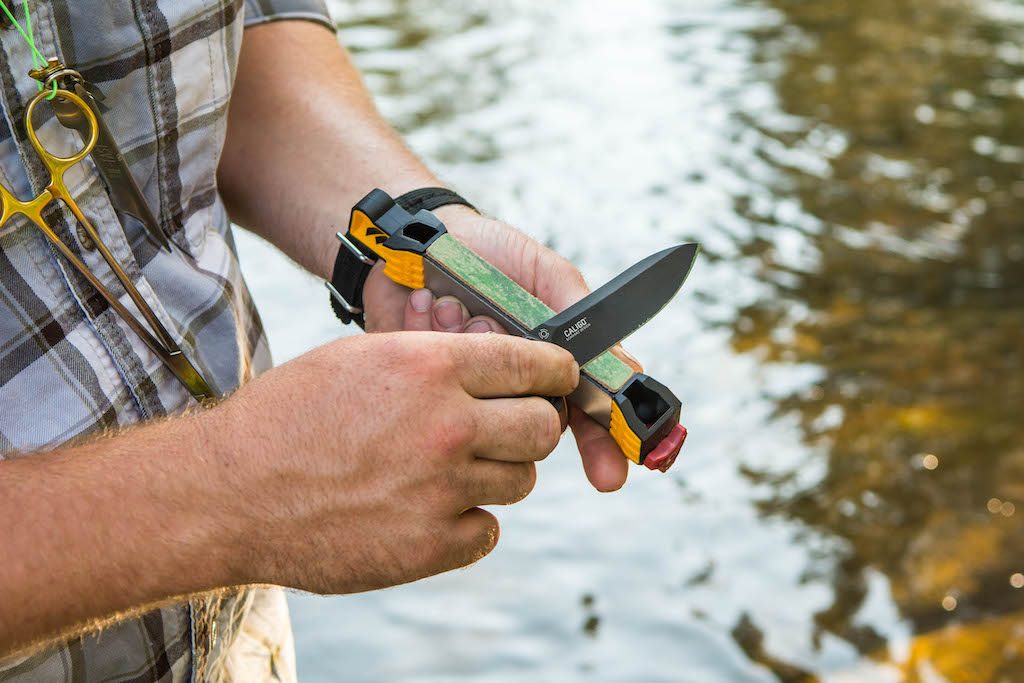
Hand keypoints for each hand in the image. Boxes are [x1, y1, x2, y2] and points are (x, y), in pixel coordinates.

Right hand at [210, 331, 577, 593]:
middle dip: (534, 424)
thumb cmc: (290, 415)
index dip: (556, 373)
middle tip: (508, 429)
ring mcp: (441, 490)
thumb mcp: (363, 359)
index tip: (558, 380)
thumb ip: (437, 362)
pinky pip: (488, 530)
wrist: (229, 492)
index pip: (536, 365)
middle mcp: (447, 426)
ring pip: (522, 480)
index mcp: (431, 368)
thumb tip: (498, 371)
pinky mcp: (429, 545)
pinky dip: (469, 522)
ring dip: (497, 474)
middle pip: (543, 427)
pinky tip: (428, 509)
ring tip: (446, 470)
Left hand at [361, 207, 639, 491]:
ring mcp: (466, 389)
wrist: (413, 237)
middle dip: (519, 387)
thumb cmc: (485, 251)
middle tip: (496, 336)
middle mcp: (509, 383)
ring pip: (483, 404)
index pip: (584, 413)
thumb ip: (579, 313)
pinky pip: (434, 385)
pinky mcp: (423, 386)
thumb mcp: (542, 273)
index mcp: (544, 362)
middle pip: (533, 421)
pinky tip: (429, 302)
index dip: (602, 447)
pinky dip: (437, 332)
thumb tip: (628, 370)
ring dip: (474, 341)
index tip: (609, 477)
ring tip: (456, 302)